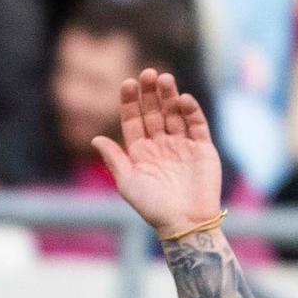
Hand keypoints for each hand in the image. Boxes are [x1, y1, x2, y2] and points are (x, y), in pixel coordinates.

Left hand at [94, 69, 221, 235]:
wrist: (185, 224)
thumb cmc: (153, 208)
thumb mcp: (128, 184)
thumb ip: (114, 160)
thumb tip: (94, 139)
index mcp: (141, 152)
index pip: (133, 120)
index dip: (130, 102)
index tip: (127, 83)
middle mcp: (161, 145)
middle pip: (154, 112)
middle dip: (150, 93)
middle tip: (148, 73)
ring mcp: (182, 145)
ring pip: (175, 114)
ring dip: (170, 96)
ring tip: (165, 79)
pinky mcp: (203, 148)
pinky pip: (197, 125)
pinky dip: (191, 111)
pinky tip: (183, 100)